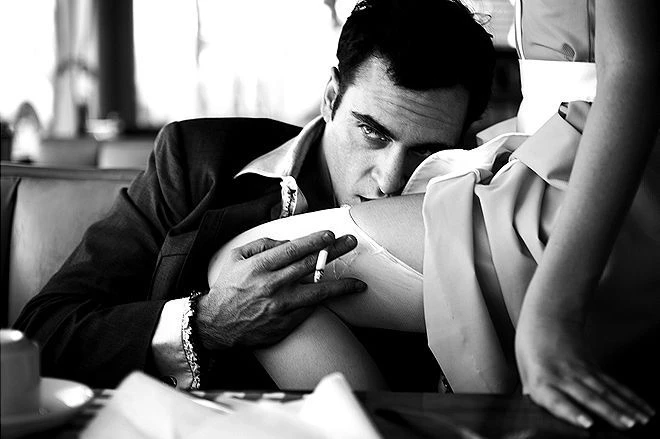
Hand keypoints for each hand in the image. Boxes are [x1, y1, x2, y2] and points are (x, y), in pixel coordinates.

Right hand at [196, 230, 366, 349]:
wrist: (215, 325)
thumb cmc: (227, 288)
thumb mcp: (236, 258)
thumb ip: (261, 245)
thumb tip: (287, 242)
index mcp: (260, 266)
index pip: (294, 249)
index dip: (315, 241)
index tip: (330, 235)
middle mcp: (272, 285)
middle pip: (310, 266)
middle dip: (334, 252)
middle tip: (351, 242)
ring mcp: (280, 306)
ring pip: (317, 293)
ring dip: (340, 286)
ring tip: (358, 284)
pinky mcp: (284, 324)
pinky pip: (308, 311)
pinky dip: (321, 303)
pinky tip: (333, 298)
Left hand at [515, 310, 654, 429]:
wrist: (546, 317)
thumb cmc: (531, 347)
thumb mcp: (525, 372)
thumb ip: (535, 394)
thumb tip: (541, 414)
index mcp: (541, 380)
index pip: (557, 399)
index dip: (572, 412)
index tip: (588, 423)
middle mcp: (563, 376)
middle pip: (590, 396)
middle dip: (610, 413)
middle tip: (628, 425)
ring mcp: (581, 370)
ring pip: (607, 391)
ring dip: (626, 407)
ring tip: (641, 420)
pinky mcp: (594, 367)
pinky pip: (614, 385)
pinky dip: (630, 398)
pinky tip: (643, 408)